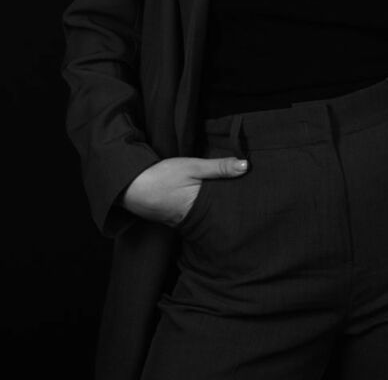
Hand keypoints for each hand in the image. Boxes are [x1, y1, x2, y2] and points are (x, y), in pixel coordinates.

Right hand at [120, 156, 247, 226]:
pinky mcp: (176, 218)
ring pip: (208, 217)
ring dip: (217, 211)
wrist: (131, 186)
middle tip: (251, 204)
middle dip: (232, 211)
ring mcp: (184, 221)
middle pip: (219, 216)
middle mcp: (194, 220)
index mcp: (201, 208)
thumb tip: (246, 165)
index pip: (227, 209)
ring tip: (236, 204)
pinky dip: (203, 211)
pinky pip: (195, 216)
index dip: (240, 205)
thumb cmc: (162, 176)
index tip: (256, 200)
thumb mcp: (192, 166)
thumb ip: (218, 167)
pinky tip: (210, 205)